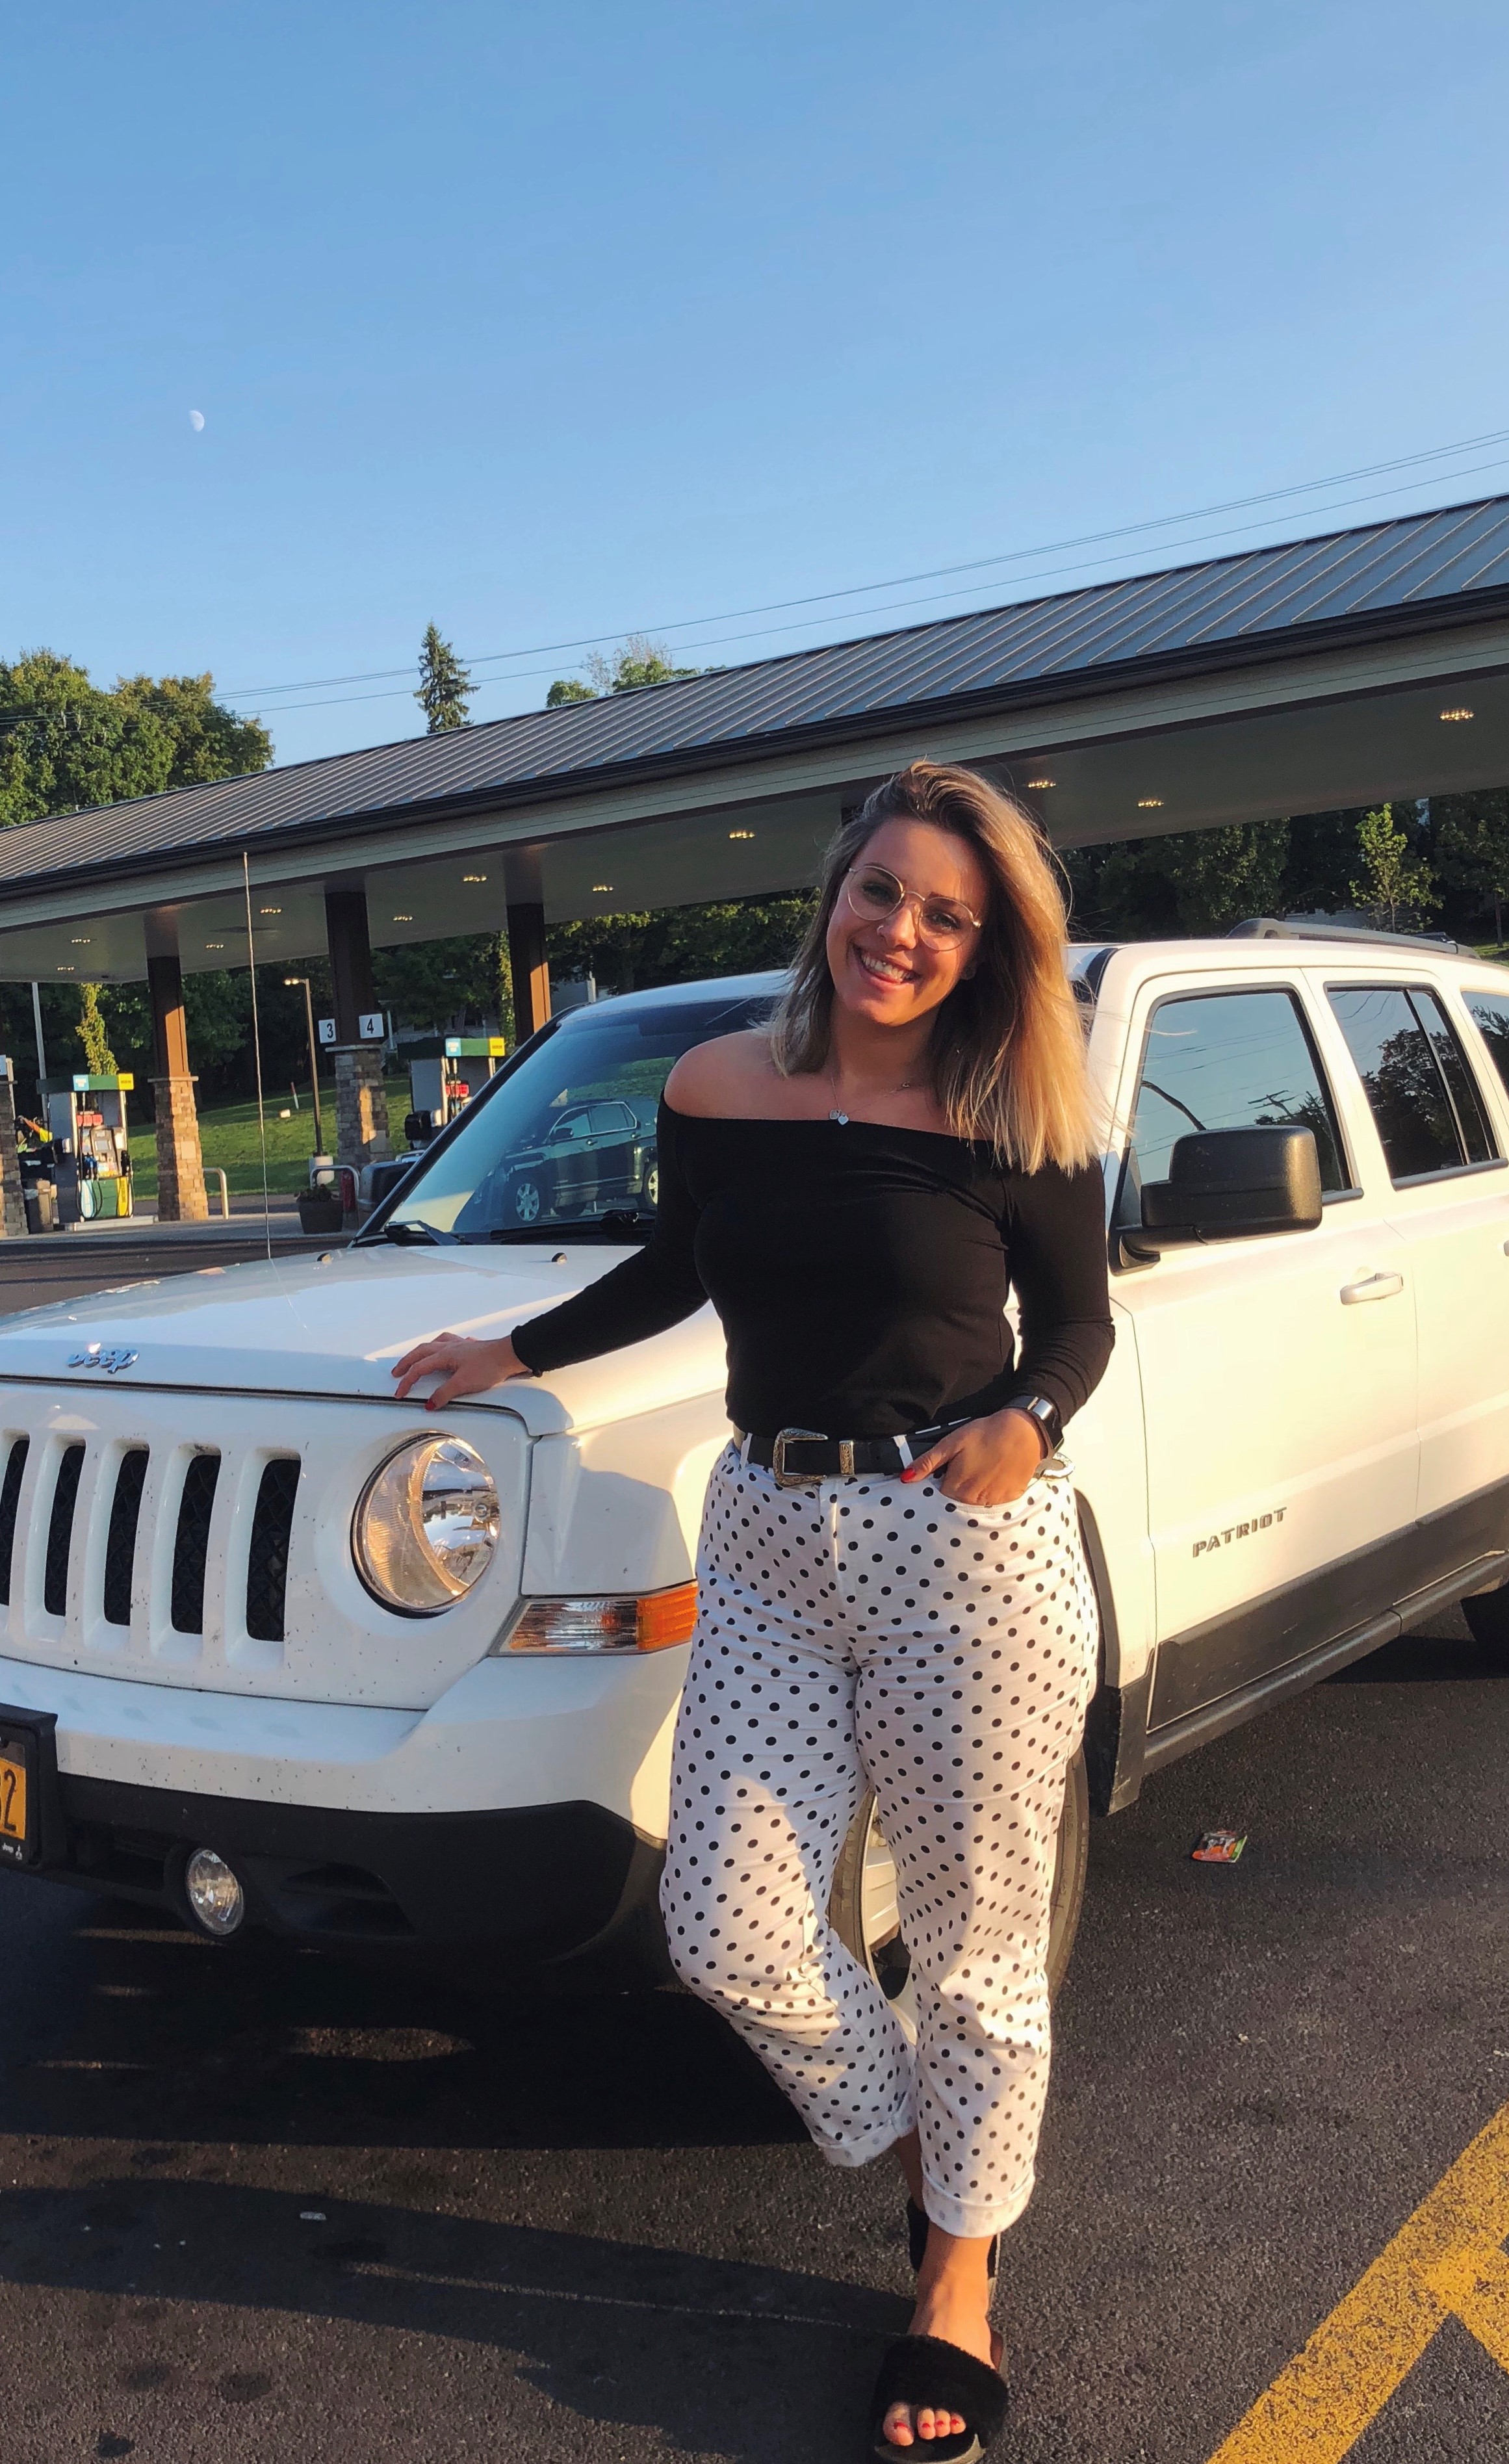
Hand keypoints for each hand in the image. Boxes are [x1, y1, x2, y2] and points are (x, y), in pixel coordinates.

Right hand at [390, 1331, 529, 1408]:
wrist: (510, 1354)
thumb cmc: (490, 1366)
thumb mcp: (463, 1384)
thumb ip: (444, 1394)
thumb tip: (430, 1403)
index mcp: (444, 1355)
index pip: (419, 1369)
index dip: (406, 1381)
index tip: (400, 1392)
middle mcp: (449, 1347)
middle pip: (421, 1352)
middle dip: (407, 1362)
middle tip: (397, 1372)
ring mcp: (460, 1345)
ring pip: (434, 1344)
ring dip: (422, 1352)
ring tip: (416, 1357)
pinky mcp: (471, 1347)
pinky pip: (450, 1342)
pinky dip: (441, 1346)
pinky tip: (446, 1349)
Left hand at [901, 1408, 1045, 1507]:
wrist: (1023, 1431)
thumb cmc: (985, 1433)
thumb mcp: (951, 1443)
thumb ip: (928, 1462)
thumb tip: (905, 1477)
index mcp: (956, 1488)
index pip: (940, 1495)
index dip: (943, 1480)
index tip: (950, 1468)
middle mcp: (974, 1500)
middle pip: (957, 1499)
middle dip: (959, 1485)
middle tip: (969, 1464)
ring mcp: (993, 1501)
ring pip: (976, 1501)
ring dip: (976, 1489)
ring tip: (983, 1467)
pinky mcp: (1009, 1498)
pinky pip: (995, 1500)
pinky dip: (993, 1490)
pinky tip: (996, 1473)